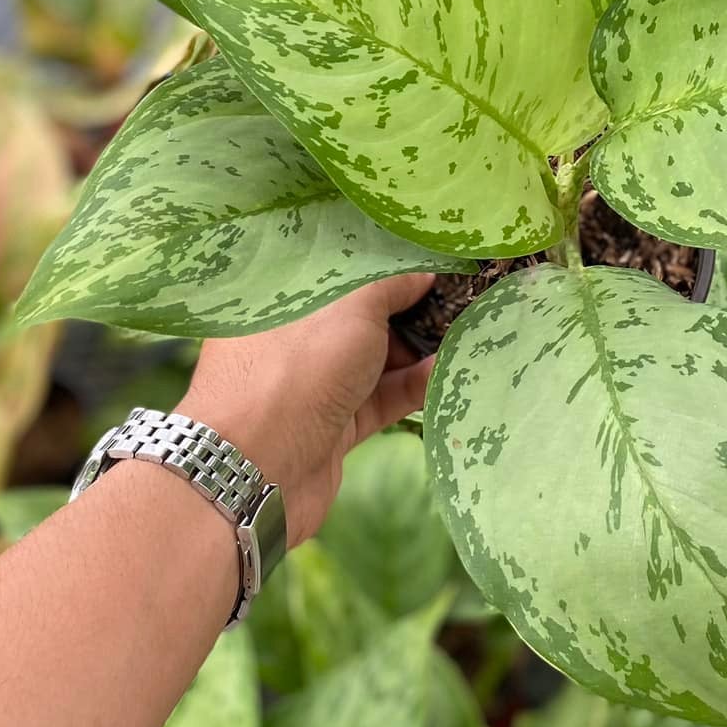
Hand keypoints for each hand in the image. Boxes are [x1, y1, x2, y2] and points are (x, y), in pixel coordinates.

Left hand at [179, 272, 434, 544]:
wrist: (257, 472)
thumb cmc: (297, 369)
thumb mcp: (352, 308)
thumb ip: (391, 285)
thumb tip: (422, 273)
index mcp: (282, 295)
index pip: (337, 267)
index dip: (383, 259)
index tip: (430, 254)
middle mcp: (294, 336)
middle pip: (360, 313)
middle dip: (409, 304)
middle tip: (461, 293)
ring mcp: (314, 383)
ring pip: (375, 357)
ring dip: (419, 346)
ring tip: (469, 328)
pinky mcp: (335, 426)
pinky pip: (382, 397)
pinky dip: (414, 384)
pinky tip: (448, 369)